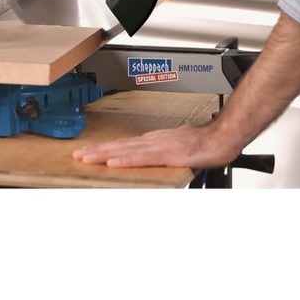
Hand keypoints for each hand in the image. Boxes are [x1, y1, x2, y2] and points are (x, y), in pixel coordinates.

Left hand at [72, 124, 239, 169]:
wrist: (222, 137)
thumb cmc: (203, 143)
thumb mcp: (177, 148)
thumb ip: (162, 153)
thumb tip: (149, 159)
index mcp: (154, 140)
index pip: (124, 145)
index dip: (104, 149)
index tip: (88, 152)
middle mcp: (152, 140)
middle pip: (119, 145)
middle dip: (97, 151)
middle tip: (77, 155)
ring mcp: (159, 146)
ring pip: (126, 150)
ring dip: (104, 154)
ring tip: (87, 159)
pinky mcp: (167, 154)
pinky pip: (143, 158)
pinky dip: (126, 159)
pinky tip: (114, 162)